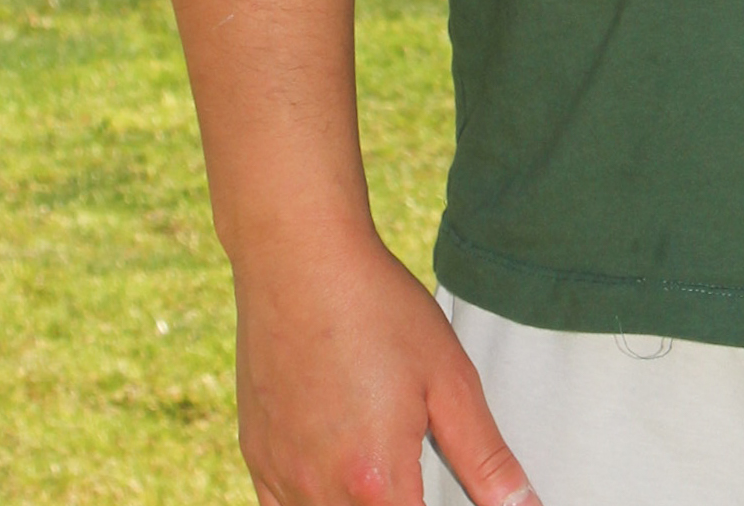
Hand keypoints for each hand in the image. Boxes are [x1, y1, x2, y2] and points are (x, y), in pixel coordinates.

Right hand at [232, 224, 538, 505]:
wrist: (299, 261)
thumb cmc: (379, 310)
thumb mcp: (449, 379)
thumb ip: (486, 457)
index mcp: (377, 481)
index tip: (437, 488)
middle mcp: (321, 493)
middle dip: (399, 500)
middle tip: (412, 464)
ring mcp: (281, 477)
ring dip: (360, 501)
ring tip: (378, 456)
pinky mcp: (257, 457)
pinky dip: (316, 500)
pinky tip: (338, 466)